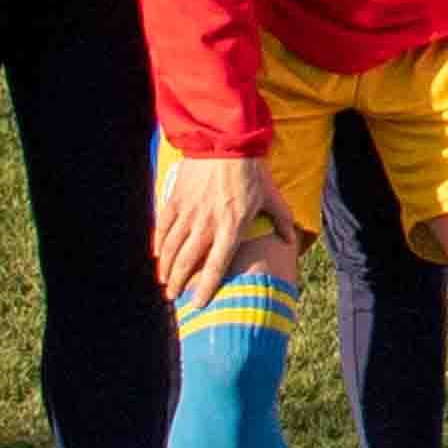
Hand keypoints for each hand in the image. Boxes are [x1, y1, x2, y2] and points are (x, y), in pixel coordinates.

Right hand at [151, 147, 282, 300]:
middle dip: (180, 284)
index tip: (198, 305)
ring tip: (166, 283)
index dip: (206, 288)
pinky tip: (158, 256)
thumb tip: (290, 241)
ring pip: (172, 248)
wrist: (225, 142)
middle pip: (188, 263)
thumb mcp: (272, 197)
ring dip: (167, 269)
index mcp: (231, 228)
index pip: (216, 266)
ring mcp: (188, 213)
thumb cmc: (252, 172)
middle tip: (174, 298)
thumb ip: (281, 221)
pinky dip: (159, 244)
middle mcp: (206, 225)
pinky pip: (163, 227)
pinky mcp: (176, 199)